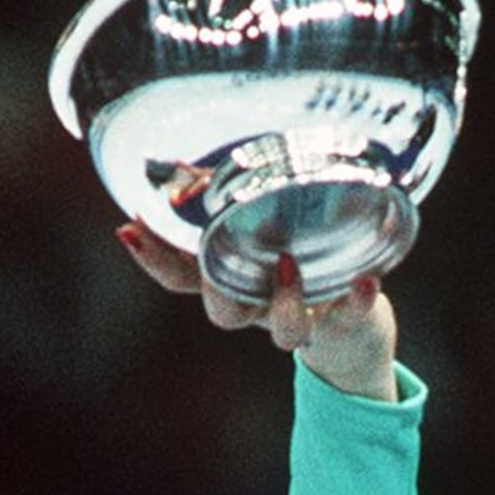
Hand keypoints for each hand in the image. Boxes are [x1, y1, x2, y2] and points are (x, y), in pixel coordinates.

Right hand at [118, 224, 398, 401]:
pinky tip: (366, 280)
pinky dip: (359, 299)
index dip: (153, 257)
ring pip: (286, 330)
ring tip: (288, 265)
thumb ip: (217, 197)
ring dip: (285, 303)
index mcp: (234, 279)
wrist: (353, 326)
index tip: (128, 226)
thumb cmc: (295, 261)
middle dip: (218, 290)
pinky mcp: (348, 318)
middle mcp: (263, 305)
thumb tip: (169, 163)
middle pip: (225, 313)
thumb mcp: (253, 227)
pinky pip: (353, 314)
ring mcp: (305, 315)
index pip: (181, 277)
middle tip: (216, 261)